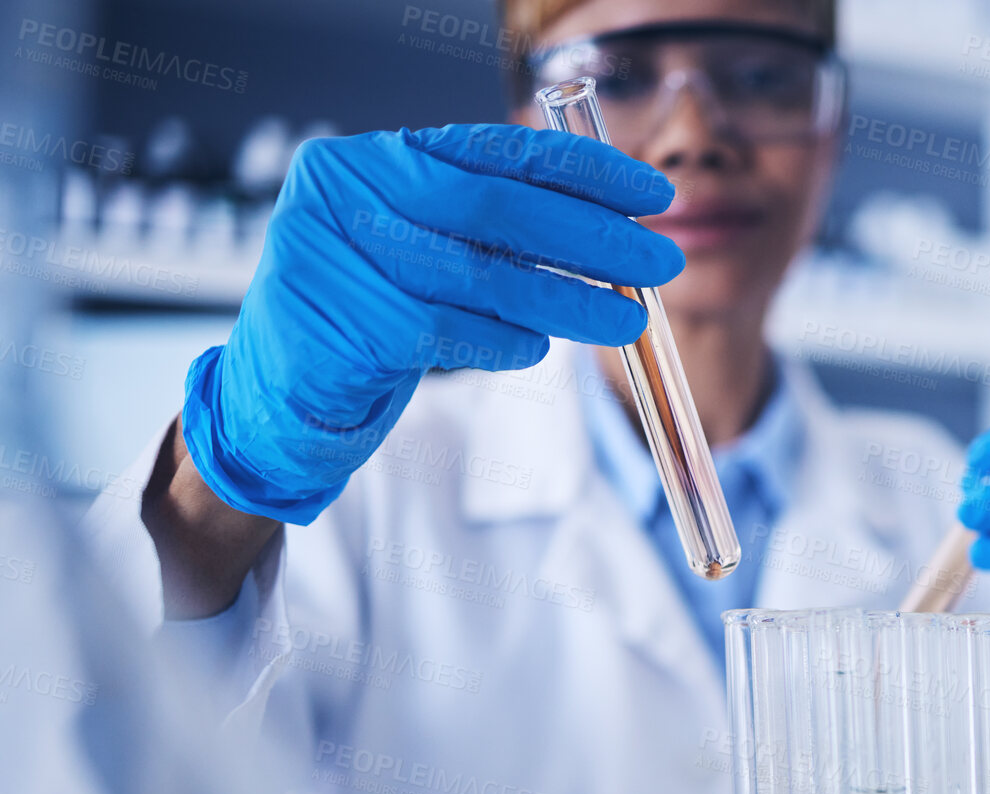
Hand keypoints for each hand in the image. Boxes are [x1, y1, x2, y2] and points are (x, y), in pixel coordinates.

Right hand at [180, 123, 682, 523]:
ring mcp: (337, 255)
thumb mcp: (430, 250)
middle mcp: (349, 189)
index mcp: (378, 156)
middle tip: (660, 260)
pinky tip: (537, 349)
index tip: (651, 194)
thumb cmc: (372, 313)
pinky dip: (506, 343)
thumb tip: (615, 229)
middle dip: (592, 236)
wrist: (278, 395)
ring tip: (627, 318)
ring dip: (570, 300)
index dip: (583, 170)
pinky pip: (451, 333)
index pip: (496, 150)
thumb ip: (496, 229)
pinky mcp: (342, 324)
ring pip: (483, 277)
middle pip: (497, 209)